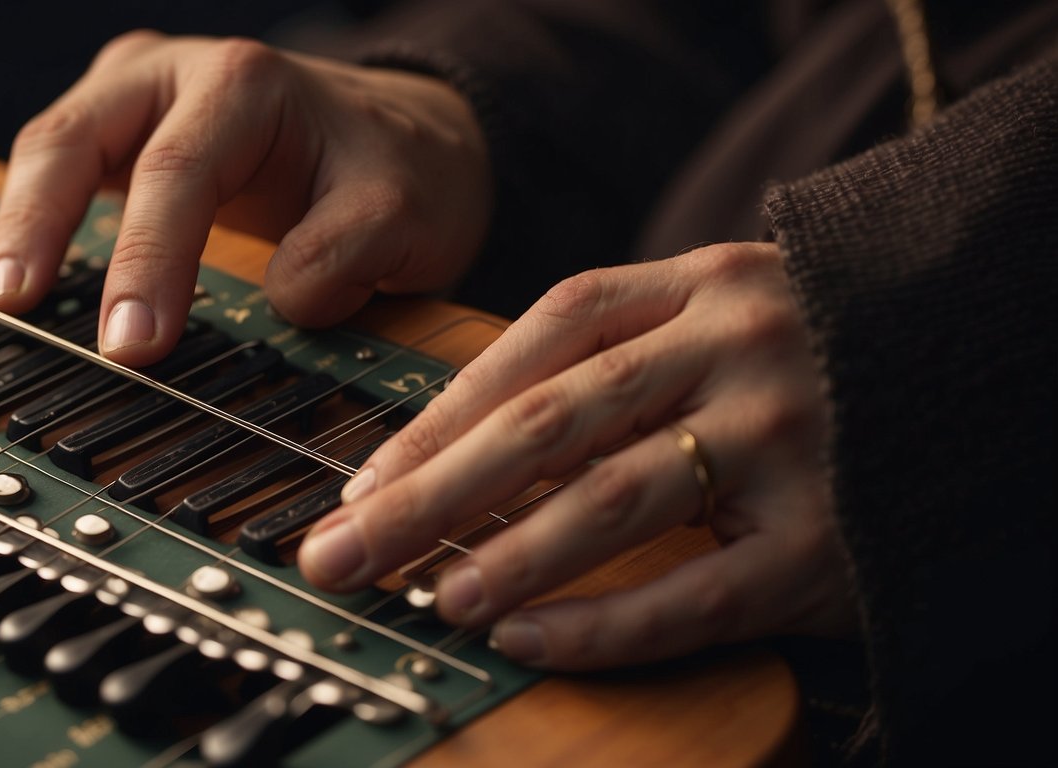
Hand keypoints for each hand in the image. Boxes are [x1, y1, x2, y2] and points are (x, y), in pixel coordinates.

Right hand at [0, 32, 490, 365]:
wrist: (398, 140)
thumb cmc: (395, 171)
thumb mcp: (405, 214)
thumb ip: (347, 256)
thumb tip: (279, 303)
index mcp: (246, 84)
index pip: (177, 170)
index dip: (146, 259)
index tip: (132, 344)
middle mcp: (178, 74)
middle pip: (78, 137)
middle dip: (39, 225)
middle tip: (16, 307)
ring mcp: (139, 96)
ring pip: (53, 148)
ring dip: (21, 224)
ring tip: (3, 301)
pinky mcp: (123, 132)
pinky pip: (64, 172)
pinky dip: (38, 224)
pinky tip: (25, 282)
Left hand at [298, 243, 857, 669]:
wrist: (975, 362)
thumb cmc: (812, 353)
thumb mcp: (718, 314)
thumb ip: (611, 354)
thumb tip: (457, 442)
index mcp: (699, 284)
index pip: (543, 338)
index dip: (442, 410)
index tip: (364, 479)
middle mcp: (738, 347)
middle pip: (553, 421)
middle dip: (432, 494)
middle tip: (344, 550)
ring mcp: (788, 439)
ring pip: (618, 500)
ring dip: (509, 556)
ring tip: (431, 598)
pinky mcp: (829, 537)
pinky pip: (700, 591)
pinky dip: (605, 623)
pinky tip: (530, 643)